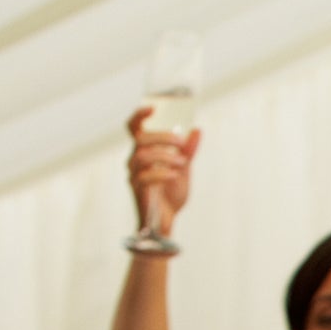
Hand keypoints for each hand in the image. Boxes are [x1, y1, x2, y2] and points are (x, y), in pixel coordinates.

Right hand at [124, 108, 197, 237]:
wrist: (166, 222)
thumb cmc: (170, 194)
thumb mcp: (184, 169)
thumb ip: (188, 150)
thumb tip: (196, 130)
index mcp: (144, 151)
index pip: (133, 128)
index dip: (139, 115)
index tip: (153, 107)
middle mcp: (134, 160)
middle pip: (140, 139)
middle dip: (162, 137)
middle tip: (181, 143)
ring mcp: (134, 175)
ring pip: (142, 155)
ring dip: (164, 155)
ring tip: (181, 162)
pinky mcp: (137, 190)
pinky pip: (145, 176)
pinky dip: (161, 173)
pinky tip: (174, 175)